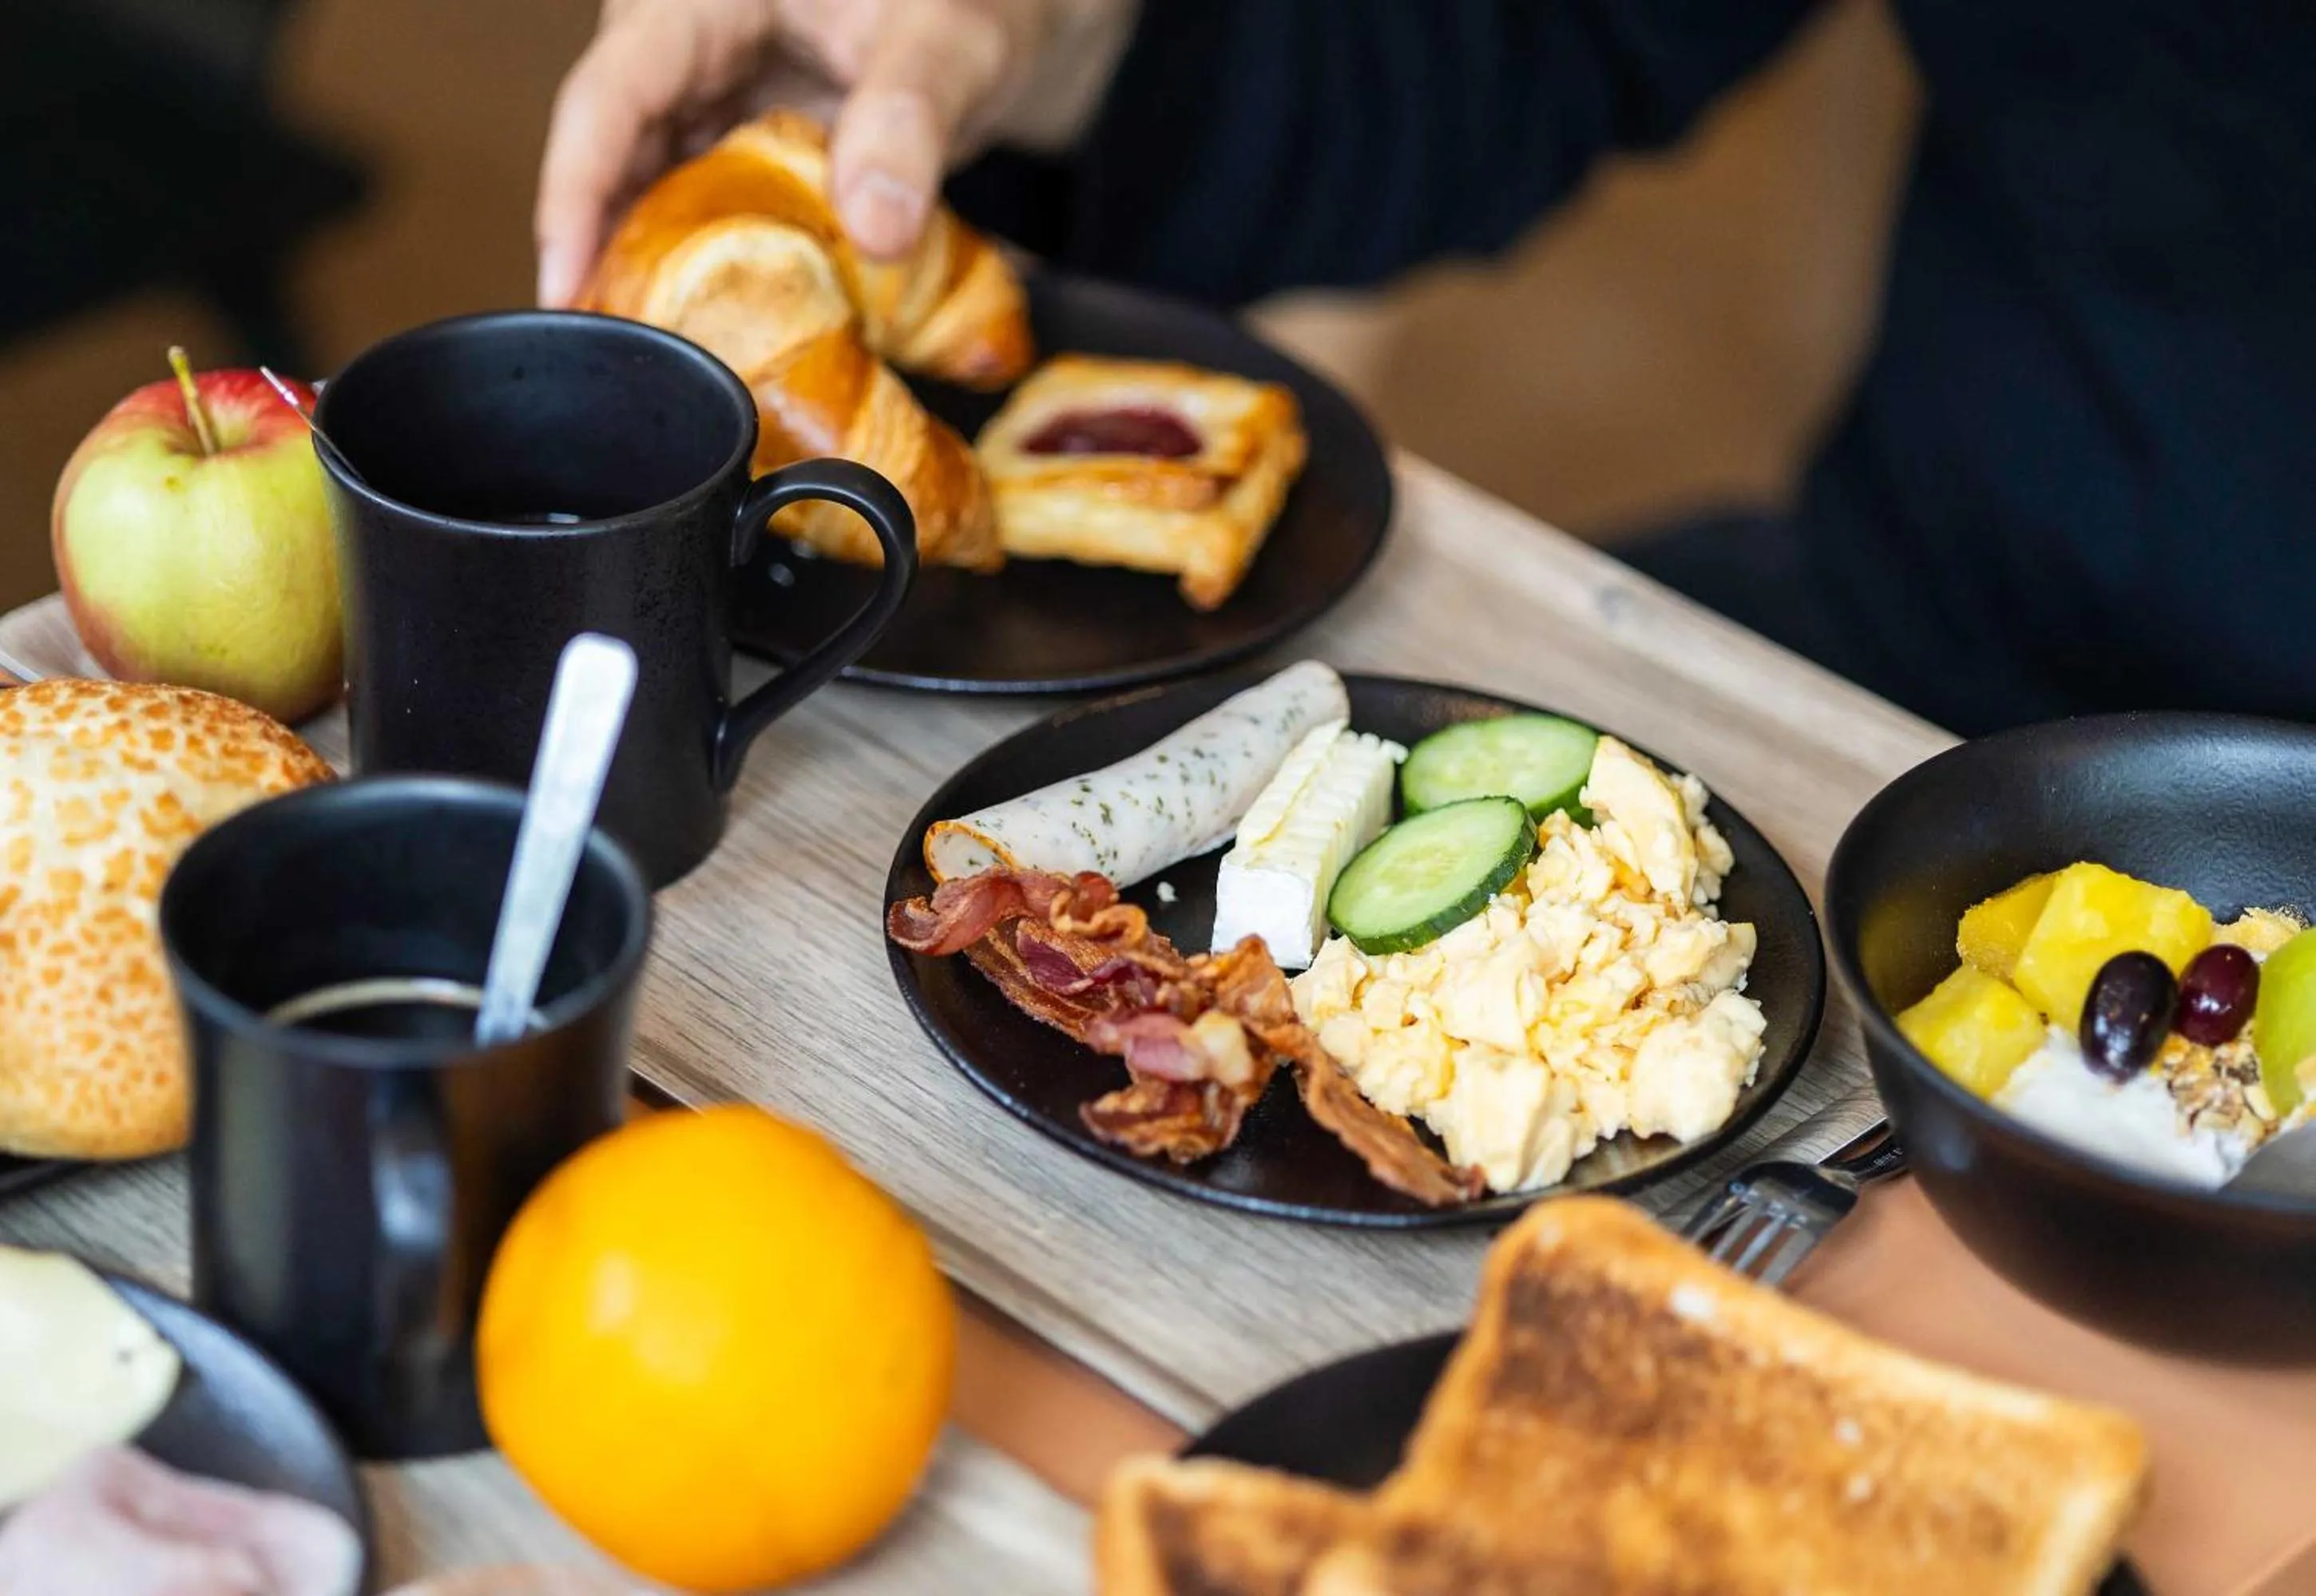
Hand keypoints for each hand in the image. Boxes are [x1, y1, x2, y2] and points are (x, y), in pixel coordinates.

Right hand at [535, 0, 1136, 305]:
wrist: (1015, 12)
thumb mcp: (953, 41)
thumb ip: (910, 122)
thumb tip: (874, 229)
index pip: (608, 97)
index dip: (573, 195)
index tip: (565, 288)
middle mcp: (691, 44)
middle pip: (613, 156)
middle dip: (606, 256)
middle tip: (617, 361)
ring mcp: (717, 96)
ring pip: (655, 192)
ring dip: (657, 271)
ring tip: (664, 363)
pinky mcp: (749, 142)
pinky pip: (709, 209)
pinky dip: (715, 268)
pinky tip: (723, 329)